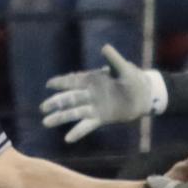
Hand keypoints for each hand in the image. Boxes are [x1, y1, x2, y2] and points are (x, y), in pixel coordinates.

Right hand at [42, 43, 165, 142]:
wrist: (144, 96)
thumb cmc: (134, 79)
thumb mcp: (124, 68)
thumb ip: (113, 60)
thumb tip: (105, 47)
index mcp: (93, 79)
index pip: (73, 80)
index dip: (61, 82)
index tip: (49, 84)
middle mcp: (91, 94)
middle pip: (69, 98)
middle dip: (55, 102)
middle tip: (42, 108)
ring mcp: (94, 107)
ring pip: (73, 112)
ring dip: (60, 117)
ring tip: (45, 122)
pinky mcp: (101, 118)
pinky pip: (86, 126)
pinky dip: (77, 132)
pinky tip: (67, 139)